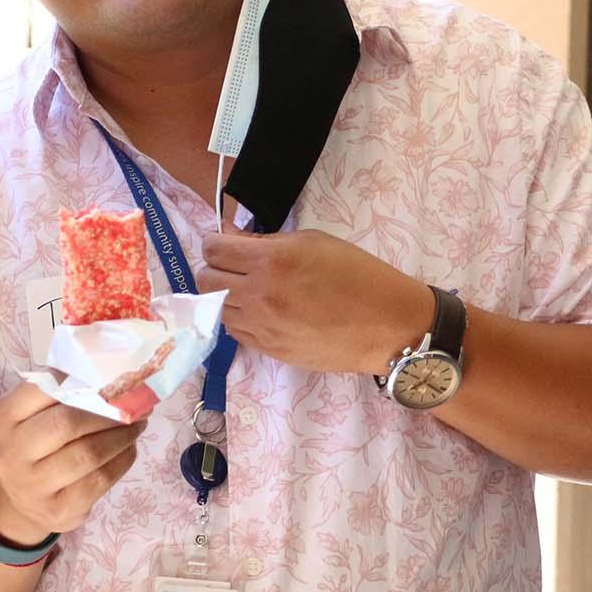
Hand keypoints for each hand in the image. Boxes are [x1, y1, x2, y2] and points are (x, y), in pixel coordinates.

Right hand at [0, 381, 145, 544]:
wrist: (13, 501)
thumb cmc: (28, 444)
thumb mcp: (25, 414)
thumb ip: (54, 392)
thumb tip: (106, 373)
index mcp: (4, 418)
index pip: (45, 389)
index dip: (82, 380)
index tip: (110, 377)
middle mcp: (12, 452)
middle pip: (69, 423)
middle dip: (108, 410)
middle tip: (134, 402)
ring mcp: (34, 485)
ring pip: (90, 453)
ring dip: (122, 435)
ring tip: (137, 423)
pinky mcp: (60, 510)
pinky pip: (101, 480)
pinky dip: (123, 459)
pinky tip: (129, 448)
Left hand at [195, 226, 432, 373]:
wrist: (386, 325)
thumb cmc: (357, 275)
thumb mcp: (313, 242)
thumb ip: (268, 242)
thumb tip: (235, 241)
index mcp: (270, 262)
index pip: (213, 249)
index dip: (215, 242)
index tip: (224, 243)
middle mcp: (258, 295)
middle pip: (205, 280)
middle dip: (214, 268)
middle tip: (234, 266)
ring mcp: (261, 327)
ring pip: (217, 309)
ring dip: (227, 296)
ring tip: (250, 290)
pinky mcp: (269, 350)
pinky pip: (235, 331)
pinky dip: (241, 318)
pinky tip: (261, 311)